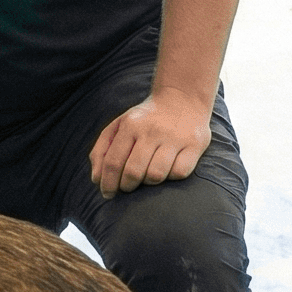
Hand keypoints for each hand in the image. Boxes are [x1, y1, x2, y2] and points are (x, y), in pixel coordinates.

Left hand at [88, 91, 212, 196]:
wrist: (182, 98)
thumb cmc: (145, 119)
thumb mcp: (119, 126)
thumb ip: (102, 150)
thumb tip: (96, 179)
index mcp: (130, 125)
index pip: (113, 162)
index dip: (108, 183)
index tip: (107, 194)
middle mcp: (152, 130)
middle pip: (133, 171)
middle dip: (126, 186)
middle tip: (127, 187)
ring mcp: (174, 138)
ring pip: (156, 175)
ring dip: (148, 183)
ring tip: (147, 177)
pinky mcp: (195, 144)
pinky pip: (179, 173)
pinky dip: (171, 177)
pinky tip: (168, 170)